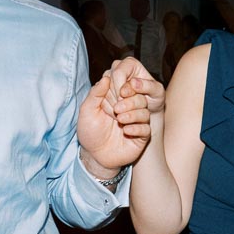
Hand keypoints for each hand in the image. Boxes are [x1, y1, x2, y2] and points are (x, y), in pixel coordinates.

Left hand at [78, 57, 165, 173]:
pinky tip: (126, 131)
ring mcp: (136, 122)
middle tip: (116, 109)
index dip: (124, 87)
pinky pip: (145, 129)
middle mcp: (129, 109)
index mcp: (117, 100)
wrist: (95, 156)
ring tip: (119, 120)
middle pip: (139, 98)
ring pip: (144, 112)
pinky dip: (136, 128)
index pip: (127, 87)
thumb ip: (95, 94)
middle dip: (130, 101)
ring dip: (132, 115)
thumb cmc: (90, 132)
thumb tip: (106, 77)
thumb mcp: (87, 111)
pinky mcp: (141, 136)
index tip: (118, 92)